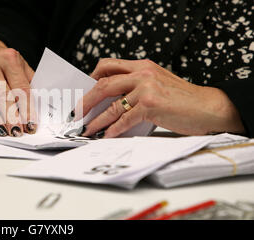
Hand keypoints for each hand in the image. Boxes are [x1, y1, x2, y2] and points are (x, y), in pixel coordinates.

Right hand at [0, 37, 36, 136]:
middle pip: (2, 95)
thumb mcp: (19, 64)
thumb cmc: (1, 60)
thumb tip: (41, 103)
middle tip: (17, 131)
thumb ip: (29, 81)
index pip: (21, 87)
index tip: (31, 123)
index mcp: (8, 58)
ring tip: (1, 131)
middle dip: (11, 116)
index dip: (27, 108)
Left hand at [74, 58, 244, 137]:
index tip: (83, 92)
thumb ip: (137, 85)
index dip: (91, 78)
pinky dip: (112, 129)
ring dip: (96, 120)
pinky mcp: (151, 105)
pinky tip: (106, 135)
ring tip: (87, 129)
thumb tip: (112, 101)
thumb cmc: (184, 99)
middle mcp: (143, 74)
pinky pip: (124, 119)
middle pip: (103, 83)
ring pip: (111, 105)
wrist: (210, 107)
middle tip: (77, 113)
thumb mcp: (158, 83)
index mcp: (143, 66)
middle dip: (86, 100)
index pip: (107, 65)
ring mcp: (146, 89)